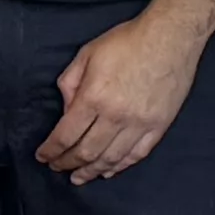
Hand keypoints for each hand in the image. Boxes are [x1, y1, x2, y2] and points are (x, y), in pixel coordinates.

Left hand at [40, 9, 205, 182]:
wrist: (171, 37)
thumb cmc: (128, 41)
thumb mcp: (87, 54)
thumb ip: (70, 83)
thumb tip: (66, 110)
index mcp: (94, 97)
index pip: (66, 134)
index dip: (51, 150)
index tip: (43, 156)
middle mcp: (116, 115)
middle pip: (86, 151)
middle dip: (67, 163)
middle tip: (58, 168)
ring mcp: (140, 123)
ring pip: (111, 158)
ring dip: (92, 171)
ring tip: (79, 177)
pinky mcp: (159, 125)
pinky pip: (137, 153)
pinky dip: (121, 166)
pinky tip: (109, 171)